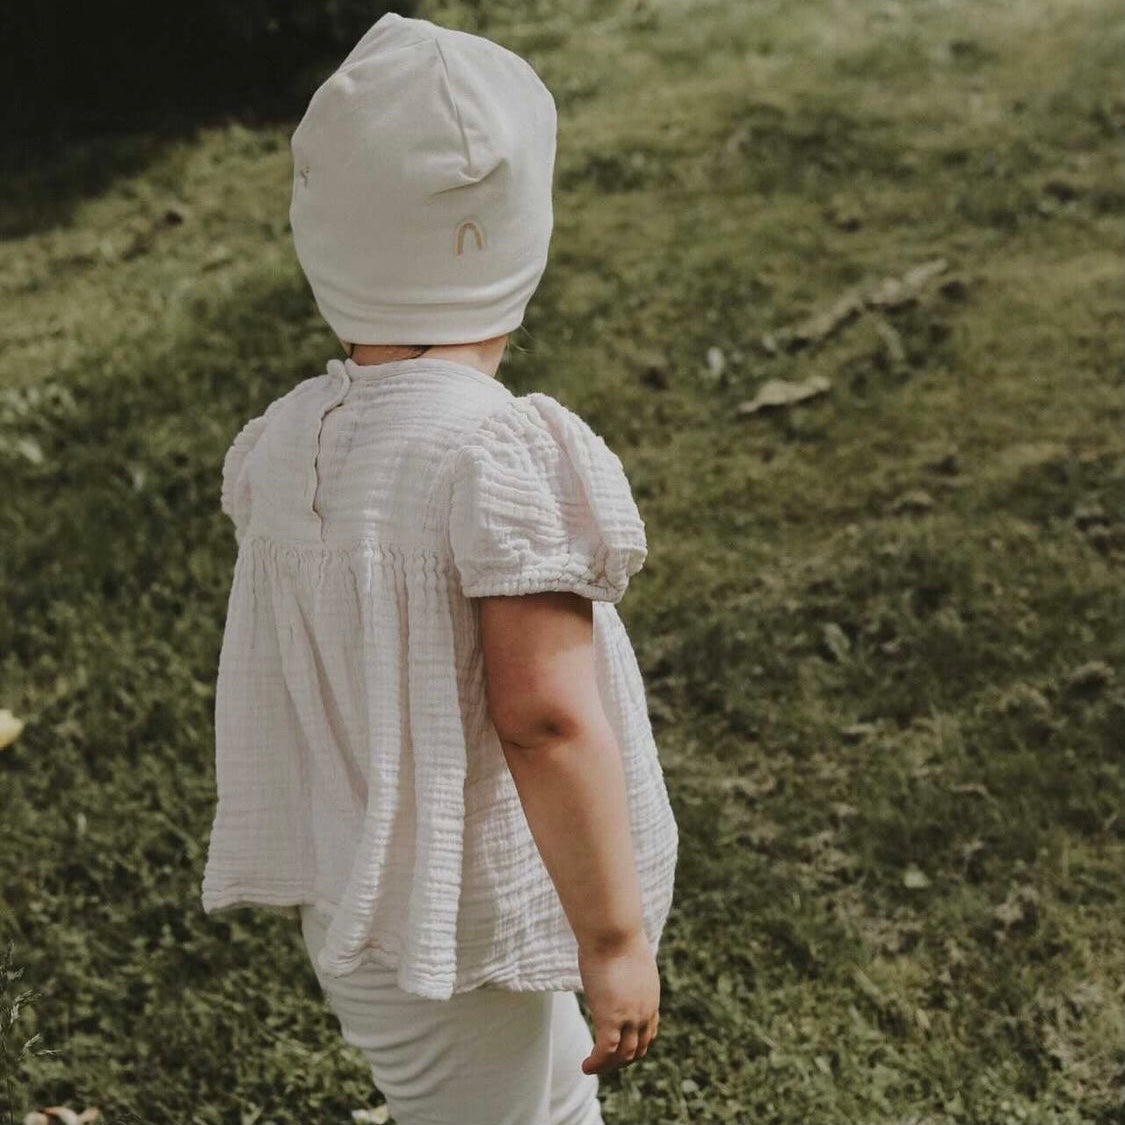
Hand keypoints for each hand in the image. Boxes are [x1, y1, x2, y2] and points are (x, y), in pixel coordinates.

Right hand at [577, 929, 660, 1074]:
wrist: (613, 932)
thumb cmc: (615, 934)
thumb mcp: (626, 955)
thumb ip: (623, 966)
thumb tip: (612, 956)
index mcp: (650, 997)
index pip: (649, 1031)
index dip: (635, 1043)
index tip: (621, 1046)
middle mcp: (644, 1011)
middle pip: (638, 1049)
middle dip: (622, 1060)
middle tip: (604, 1062)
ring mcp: (629, 1017)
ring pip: (622, 1055)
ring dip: (608, 1066)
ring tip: (592, 1067)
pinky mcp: (610, 1018)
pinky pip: (604, 1051)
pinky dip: (596, 1063)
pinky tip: (585, 1066)